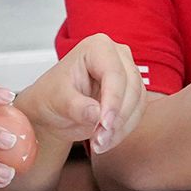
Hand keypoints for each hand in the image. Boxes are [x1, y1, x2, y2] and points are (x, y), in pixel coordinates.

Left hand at [17, 34, 145, 154]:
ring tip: (99, 143)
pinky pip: (137, 113)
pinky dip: (123, 130)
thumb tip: (96, 114)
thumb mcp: (57, 101)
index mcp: (97, 47)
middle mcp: (118, 56)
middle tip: (100, 139)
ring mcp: (128, 73)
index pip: (114, 73)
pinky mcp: (133, 93)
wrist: (53, 109)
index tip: (104, 124)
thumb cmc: (52, 96)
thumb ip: (76, 106)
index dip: (113, 100)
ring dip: (121, 127)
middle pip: (131, 87)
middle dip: (117, 118)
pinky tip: (107, 140)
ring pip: (138, 102)